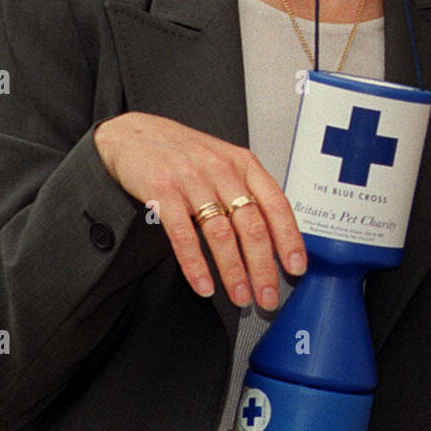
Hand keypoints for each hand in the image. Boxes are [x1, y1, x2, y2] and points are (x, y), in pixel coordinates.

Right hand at [93, 112, 304, 308]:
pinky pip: (183, 236)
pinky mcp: (162, 192)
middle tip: (268, 296)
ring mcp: (191, 180)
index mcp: (243, 163)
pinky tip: (204, 285)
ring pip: (221, 234)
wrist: (134, 133)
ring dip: (233, 271)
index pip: (276, 203)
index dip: (289, 238)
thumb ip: (245, 191)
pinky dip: (195, 265)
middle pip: (251, 225)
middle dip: (263, 267)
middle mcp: (221, 170)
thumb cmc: (182, 151)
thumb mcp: (222, 161)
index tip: (296, 266)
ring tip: (240, 296)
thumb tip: (271, 235)